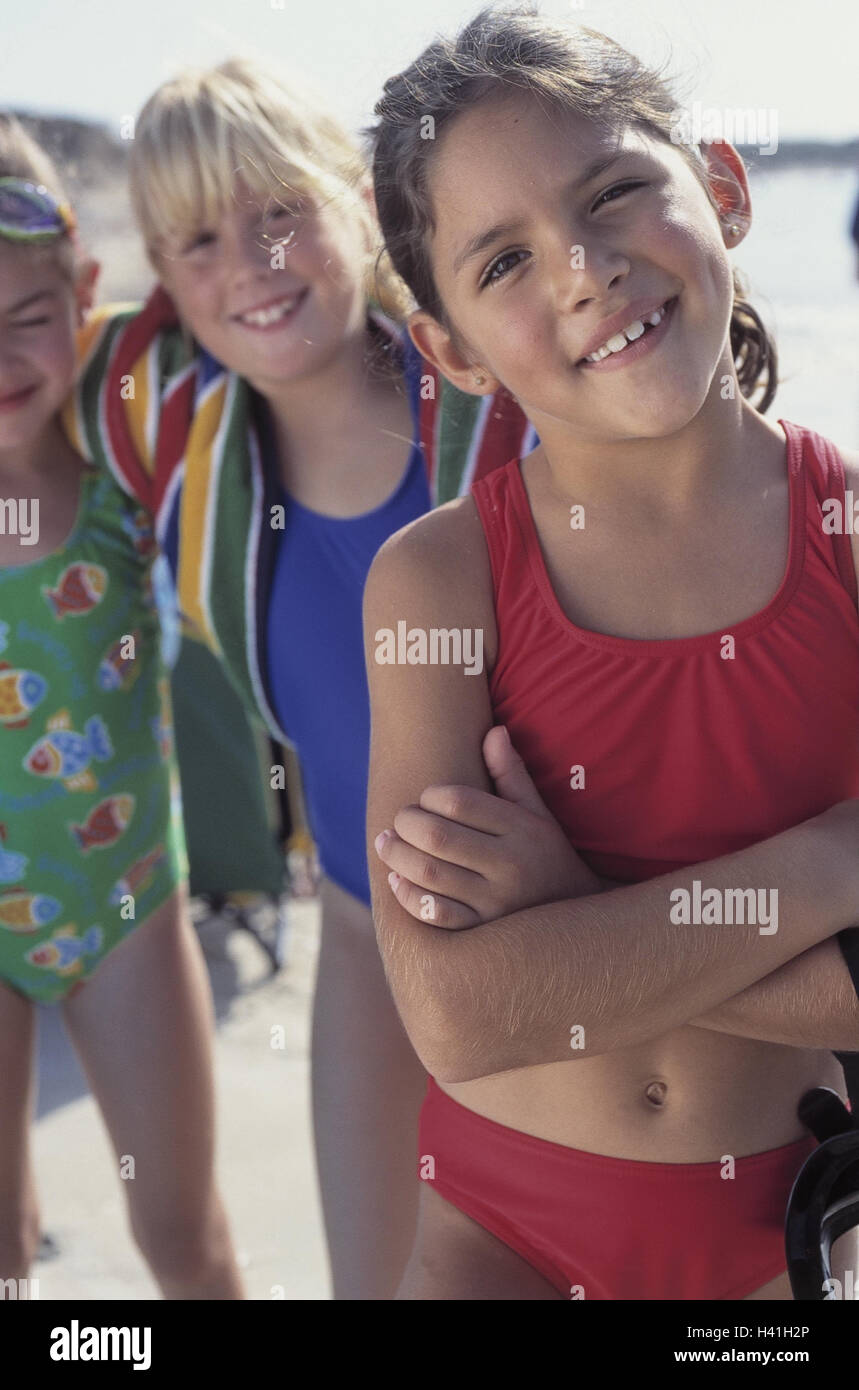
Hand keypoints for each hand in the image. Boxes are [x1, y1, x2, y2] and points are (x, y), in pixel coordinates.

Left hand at [374, 725, 603, 927]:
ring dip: (397, 855)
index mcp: (523, 830)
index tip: (425, 798)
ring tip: (386, 844)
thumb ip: (512, 775)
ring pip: (429, 874)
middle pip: (437, 836)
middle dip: (406, 824)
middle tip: (397, 821)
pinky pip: (435, 913)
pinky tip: (397, 880)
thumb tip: (494, 731)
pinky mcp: (482, 932)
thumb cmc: (548, 857)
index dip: (430, 795)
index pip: (460, 801)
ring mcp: (496, 904)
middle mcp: (511, 866)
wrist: (576, 923)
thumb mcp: (538, 814)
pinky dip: (408, 895)